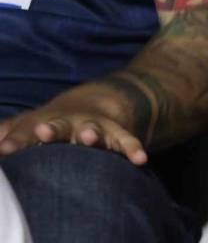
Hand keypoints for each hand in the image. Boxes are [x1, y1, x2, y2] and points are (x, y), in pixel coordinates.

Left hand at [0, 97, 146, 163]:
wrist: (95, 103)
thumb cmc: (53, 122)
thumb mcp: (31, 123)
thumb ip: (11, 131)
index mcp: (46, 122)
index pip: (27, 131)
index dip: (17, 139)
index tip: (4, 148)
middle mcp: (71, 123)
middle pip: (60, 126)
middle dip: (52, 129)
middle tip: (43, 131)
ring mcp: (95, 127)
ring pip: (93, 130)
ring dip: (90, 134)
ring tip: (88, 137)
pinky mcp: (116, 135)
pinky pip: (126, 140)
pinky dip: (132, 148)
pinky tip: (140, 159)